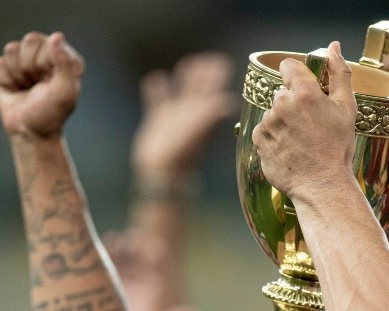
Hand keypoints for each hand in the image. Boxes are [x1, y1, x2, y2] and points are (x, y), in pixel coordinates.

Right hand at [0, 31, 83, 138]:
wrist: (29, 133)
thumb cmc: (50, 115)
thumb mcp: (65, 92)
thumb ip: (64, 64)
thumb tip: (56, 37)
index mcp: (66, 59)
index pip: (48, 42)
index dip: (44, 63)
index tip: (49, 82)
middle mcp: (48, 56)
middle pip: (29, 41)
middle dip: (30, 67)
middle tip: (37, 86)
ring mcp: (28, 62)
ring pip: (12, 49)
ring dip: (18, 74)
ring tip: (27, 89)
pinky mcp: (10, 69)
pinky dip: (6, 80)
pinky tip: (16, 90)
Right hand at [103, 227, 195, 310]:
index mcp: (150, 295)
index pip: (158, 269)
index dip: (158, 257)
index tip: (156, 250)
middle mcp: (135, 286)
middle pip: (137, 258)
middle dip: (135, 248)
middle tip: (130, 243)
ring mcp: (116, 284)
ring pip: (118, 259)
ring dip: (117, 248)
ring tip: (115, 243)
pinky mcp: (96, 287)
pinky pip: (98, 266)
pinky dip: (97, 256)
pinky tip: (94, 252)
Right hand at [131, 51, 238, 177]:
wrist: (162, 172)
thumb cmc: (182, 151)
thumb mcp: (200, 130)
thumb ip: (214, 113)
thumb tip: (233, 101)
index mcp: (204, 109)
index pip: (215, 84)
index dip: (217, 70)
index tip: (217, 61)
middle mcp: (192, 110)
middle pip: (201, 84)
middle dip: (203, 71)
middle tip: (203, 62)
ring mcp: (175, 115)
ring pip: (181, 89)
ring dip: (183, 77)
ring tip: (186, 68)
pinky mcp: (157, 120)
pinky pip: (157, 98)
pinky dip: (156, 88)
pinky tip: (156, 81)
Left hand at [252, 41, 356, 200]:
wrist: (322, 186)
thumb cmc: (337, 149)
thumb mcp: (346, 108)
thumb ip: (339, 73)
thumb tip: (334, 48)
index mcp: (303, 92)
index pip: (288, 66)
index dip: (297, 77)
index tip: (305, 91)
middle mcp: (281, 104)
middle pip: (281, 94)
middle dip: (292, 105)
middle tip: (309, 127)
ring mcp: (268, 123)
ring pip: (273, 114)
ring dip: (283, 123)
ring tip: (300, 143)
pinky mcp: (259, 141)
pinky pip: (264, 132)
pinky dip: (274, 139)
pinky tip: (290, 151)